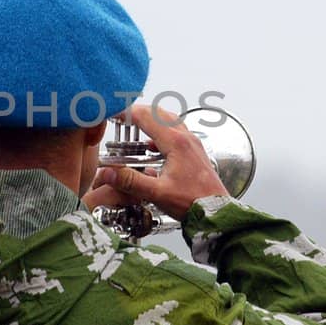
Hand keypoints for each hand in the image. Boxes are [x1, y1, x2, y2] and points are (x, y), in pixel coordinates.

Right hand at [84, 103, 229, 222]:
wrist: (216, 212)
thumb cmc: (194, 202)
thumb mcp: (157, 193)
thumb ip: (131, 181)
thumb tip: (109, 172)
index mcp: (176, 143)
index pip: (146, 117)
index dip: (126, 113)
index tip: (113, 113)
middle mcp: (186, 139)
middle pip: (158, 113)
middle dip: (138, 112)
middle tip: (122, 117)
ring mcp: (192, 144)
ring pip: (169, 121)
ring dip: (152, 119)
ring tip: (136, 126)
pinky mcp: (195, 152)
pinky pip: (176, 133)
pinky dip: (161, 132)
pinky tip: (153, 146)